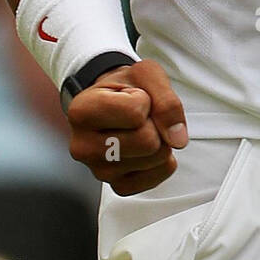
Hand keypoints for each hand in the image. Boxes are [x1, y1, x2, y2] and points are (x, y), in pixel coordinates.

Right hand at [66, 59, 187, 195]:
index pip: (136, 113)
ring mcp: (98, 172)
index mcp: (82, 111)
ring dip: (160, 139)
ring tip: (140, 128)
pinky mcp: (117, 186)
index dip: (145, 100)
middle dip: (156, 124)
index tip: (132, 97)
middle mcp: (83, 147)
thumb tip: (178, 140)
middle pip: (148, 142)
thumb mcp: (146, 74)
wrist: (114, 100)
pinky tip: (145, 147)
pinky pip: (158, 175)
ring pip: (156, 158)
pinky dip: (161, 159)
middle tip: (141, 116)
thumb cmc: (127, 86)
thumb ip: (166, 100)